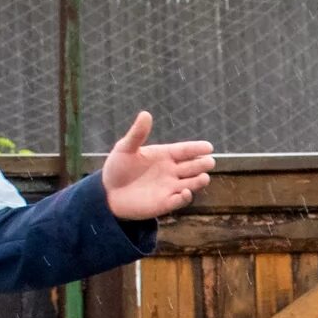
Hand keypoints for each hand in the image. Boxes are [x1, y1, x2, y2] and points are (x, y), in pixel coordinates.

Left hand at [98, 112, 215, 221]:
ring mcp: (170, 187)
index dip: (197, 148)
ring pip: (191, 184)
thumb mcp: (125, 148)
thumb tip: (145, 114)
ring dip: (198, 181)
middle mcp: (171, 171)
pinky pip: (179, 200)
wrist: (108, 192)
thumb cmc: (117, 168)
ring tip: (204, 178)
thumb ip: (137, 134)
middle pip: (192, 167)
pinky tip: (186, 192)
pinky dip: (185, 197)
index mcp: (165, 155)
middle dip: (202, 164)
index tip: (209, 147)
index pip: (185, 150)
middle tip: (209, 162)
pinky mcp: (166, 203)